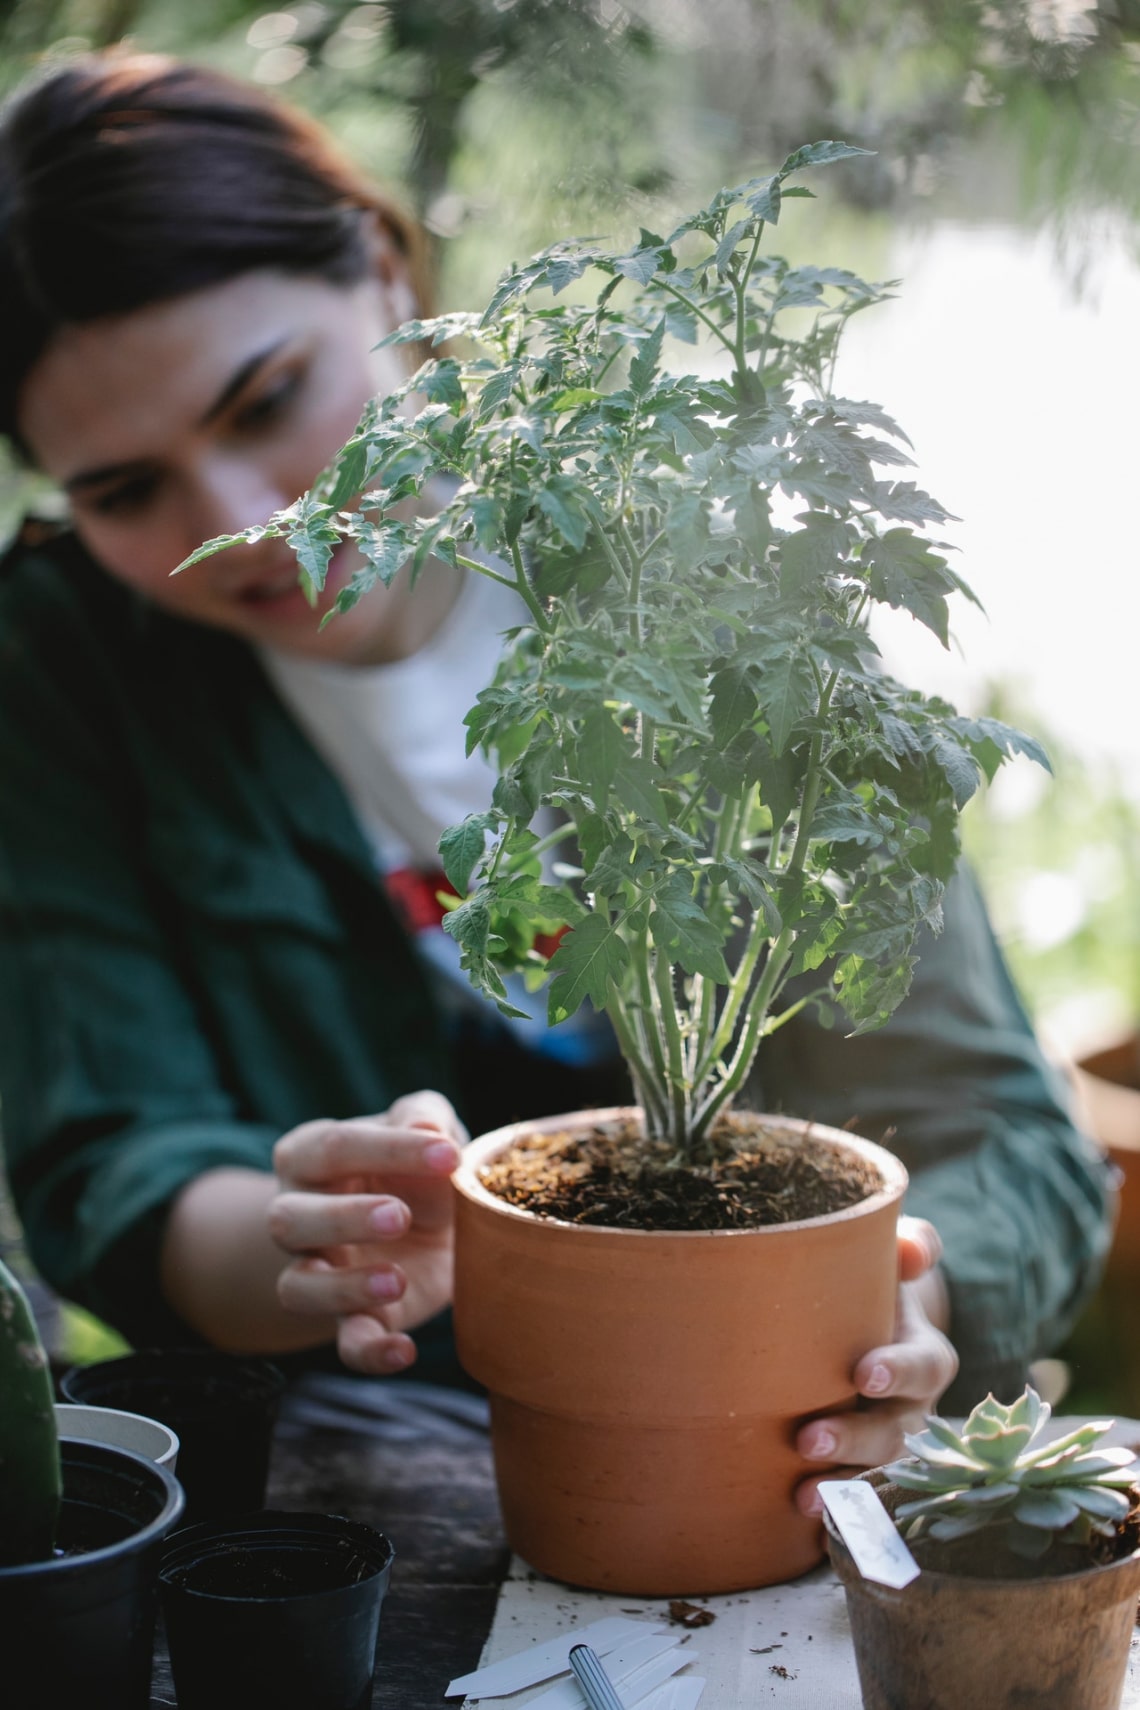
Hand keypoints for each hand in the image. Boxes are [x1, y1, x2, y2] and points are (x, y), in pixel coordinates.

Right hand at [268, 1091, 466, 1374]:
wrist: (435, 1225)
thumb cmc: (419, 1165)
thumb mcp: (428, 1128)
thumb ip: (425, 1115)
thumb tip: (427, 1126)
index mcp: (311, 1154)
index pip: (335, 1147)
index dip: (390, 1149)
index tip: (449, 1155)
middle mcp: (298, 1214)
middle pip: (291, 1219)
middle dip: (343, 1218)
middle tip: (399, 1215)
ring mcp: (317, 1271)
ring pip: (298, 1288)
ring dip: (344, 1288)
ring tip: (397, 1281)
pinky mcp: (350, 1318)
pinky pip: (343, 1343)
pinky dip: (369, 1352)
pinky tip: (405, 1350)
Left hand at [793, 1215, 958, 1516]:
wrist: (860, 1326)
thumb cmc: (874, 1284)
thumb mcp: (893, 1258)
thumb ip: (910, 1245)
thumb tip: (914, 1249)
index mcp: (925, 1354)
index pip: (924, 1366)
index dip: (898, 1370)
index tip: (863, 1373)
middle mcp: (915, 1408)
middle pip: (897, 1433)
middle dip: (855, 1439)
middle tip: (808, 1437)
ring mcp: (890, 1445)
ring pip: (875, 1473)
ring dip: (840, 1483)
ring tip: (801, 1496)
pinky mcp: (862, 1468)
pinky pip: (855, 1495)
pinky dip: (833, 1511)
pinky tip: (796, 1520)